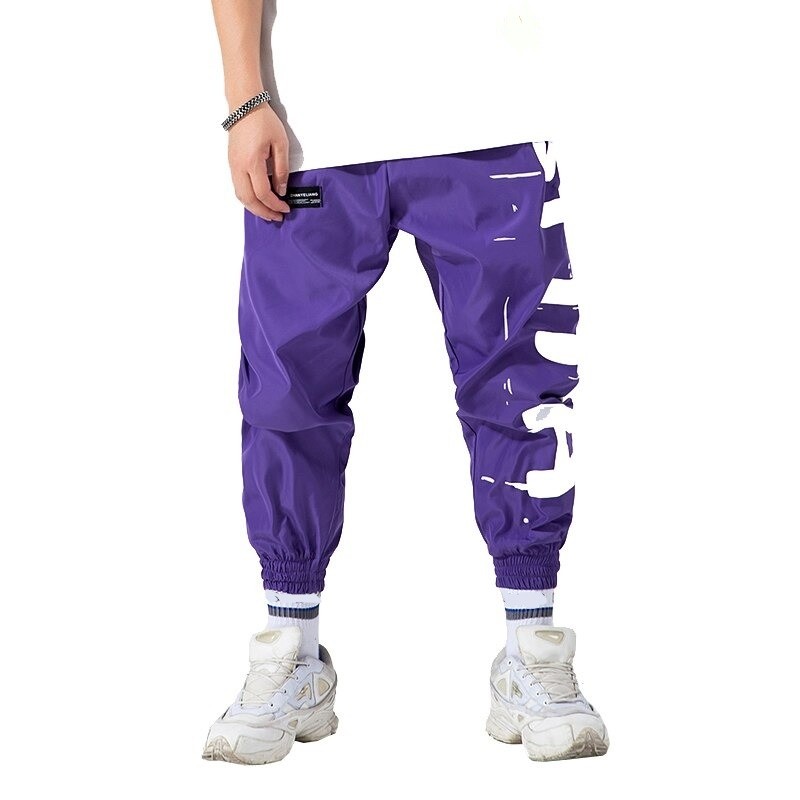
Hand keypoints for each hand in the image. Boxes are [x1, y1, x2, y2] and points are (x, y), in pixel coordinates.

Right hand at [227, 103, 290, 221]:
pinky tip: (257, 200)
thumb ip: (281, 169)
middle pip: (248, 200)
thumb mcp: (280, 144)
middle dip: (263, 212)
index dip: (275, 204)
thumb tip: (281, 189)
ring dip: (254, 207)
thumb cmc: (263, 120)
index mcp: (252, 162)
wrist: (245, 105)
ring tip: (267, 212)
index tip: (285, 208)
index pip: (263, 193)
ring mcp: (232, 166)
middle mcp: (239, 167)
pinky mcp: (232, 164)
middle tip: (276, 217)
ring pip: (240, 196)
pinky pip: (237, 187)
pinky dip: (248, 198)